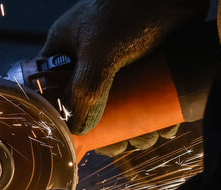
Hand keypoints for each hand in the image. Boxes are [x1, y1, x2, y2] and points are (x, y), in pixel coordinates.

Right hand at [41, 0, 207, 138]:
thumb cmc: (129, 10)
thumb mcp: (100, 54)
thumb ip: (85, 91)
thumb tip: (79, 131)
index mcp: (67, 51)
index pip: (54, 91)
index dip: (63, 116)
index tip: (79, 138)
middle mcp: (91, 58)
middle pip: (91, 105)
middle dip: (109, 129)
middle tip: (121, 144)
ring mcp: (121, 62)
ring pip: (122, 105)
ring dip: (135, 128)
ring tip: (149, 137)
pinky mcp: (149, 64)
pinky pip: (147, 97)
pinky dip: (155, 115)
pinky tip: (166, 127)